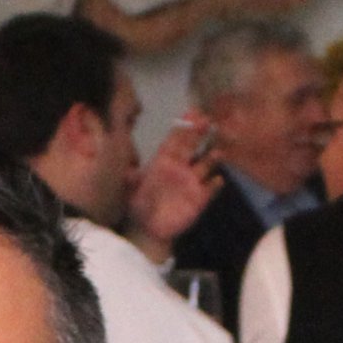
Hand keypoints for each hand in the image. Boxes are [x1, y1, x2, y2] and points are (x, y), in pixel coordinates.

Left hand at [128, 122, 222, 255]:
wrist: (150, 229)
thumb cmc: (141, 206)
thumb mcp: (132, 193)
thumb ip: (133, 181)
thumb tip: (126, 172)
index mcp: (163, 162)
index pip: (175, 140)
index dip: (183, 127)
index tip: (191, 114)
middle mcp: (180, 168)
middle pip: (191, 147)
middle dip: (199, 134)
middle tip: (208, 120)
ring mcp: (191, 183)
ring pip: (205, 165)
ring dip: (211, 158)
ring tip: (217, 153)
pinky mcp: (199, 199)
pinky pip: (210, 189)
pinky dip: (214, 185)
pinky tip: (217, 180)